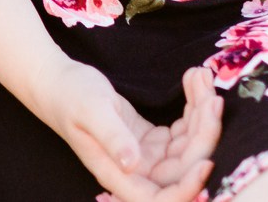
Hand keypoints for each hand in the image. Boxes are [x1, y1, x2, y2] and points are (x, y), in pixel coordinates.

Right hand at [33, 60, 219, 201]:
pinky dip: (193, 107)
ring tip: (201, 77)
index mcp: (119, 174)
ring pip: (189, 146)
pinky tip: (193, 82)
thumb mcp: (91, 111)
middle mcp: (136, 171)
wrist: (56, 81)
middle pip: (184, 167)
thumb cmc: (69, 95)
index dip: (187, 186)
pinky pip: (183, 131)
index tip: (206, 161)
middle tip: (211, 96)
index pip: (161, 197)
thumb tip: (131, 164)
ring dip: (201, 114)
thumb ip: (112, 137)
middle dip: (204, 133)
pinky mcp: (151, 140)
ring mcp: (146, 156)